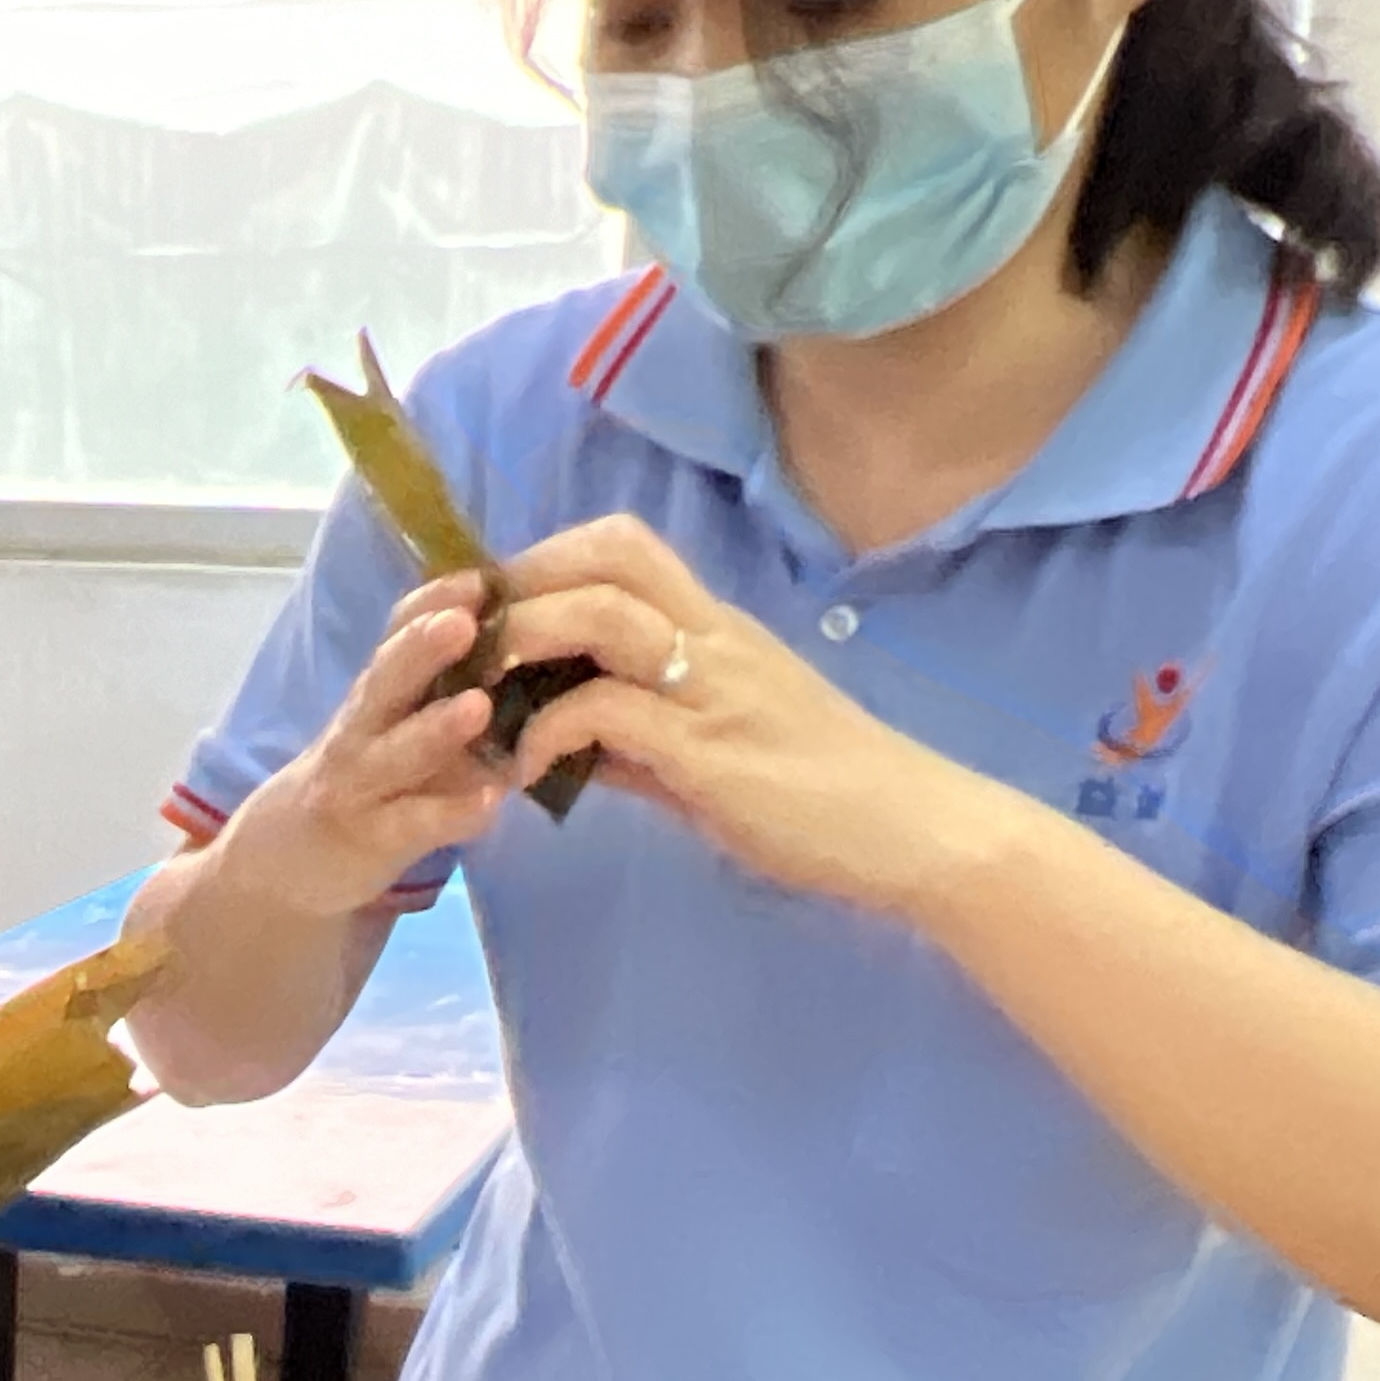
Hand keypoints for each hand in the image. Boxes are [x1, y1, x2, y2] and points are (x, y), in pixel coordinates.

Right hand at [211, 576, 513, 918]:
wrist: (283, 861)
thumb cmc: (365, 784)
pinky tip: (490, 801)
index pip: (393, 636)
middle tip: (464, 620)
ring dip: (435, 729)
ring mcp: (360, 787)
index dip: (430, 604)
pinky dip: (450, 813)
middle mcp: (360, 732)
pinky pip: (412, 825)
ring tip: (478, 707)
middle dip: (422, 649)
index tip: (479, 578)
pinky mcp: (370, 841)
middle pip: (386, 682)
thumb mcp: (393, 729)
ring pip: (395, 753)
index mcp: (374, 695)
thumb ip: (443, 692)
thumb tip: (531, 642)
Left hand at [495, 517, 1026, 919]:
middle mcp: (716, 638)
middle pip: (607, 553)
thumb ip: (640, 739)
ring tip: (479, 692)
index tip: (490, 609)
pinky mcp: (711, 751)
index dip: (543, 561)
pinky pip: (608, 711)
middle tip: (465, 641)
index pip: (622, 547)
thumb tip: (568, 742)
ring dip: (524, 642)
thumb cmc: (823, 797)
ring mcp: (714, 688)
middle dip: (521, 583)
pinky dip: (550, 730)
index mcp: (717, 629)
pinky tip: (526, 770)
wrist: (915, 833)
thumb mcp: (716, 753)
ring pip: (602, 614)